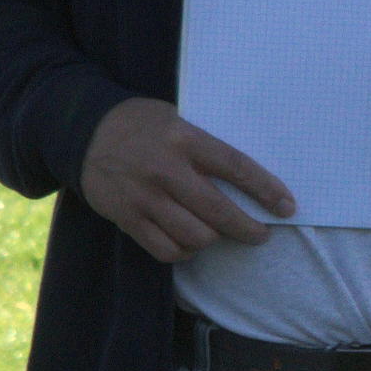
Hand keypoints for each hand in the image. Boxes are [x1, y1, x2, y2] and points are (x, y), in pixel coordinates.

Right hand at [75, 96, 293, 261]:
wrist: (83, 130)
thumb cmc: (141, 124)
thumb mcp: (176, 118)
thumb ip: (204, 145)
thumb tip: (246, 178)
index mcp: (183, 139)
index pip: (235, 168)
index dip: (265, 190)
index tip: (286, 207)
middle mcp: (165, 170)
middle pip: (218, 212)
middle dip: (248, 229)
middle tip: (260, 234)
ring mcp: (144, 197)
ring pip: (194, 236)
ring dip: (213, 240)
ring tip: (218, 234)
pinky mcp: (127, 217)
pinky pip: (165, 249)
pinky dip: (184, 251)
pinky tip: (188, 242)